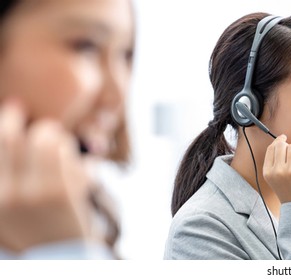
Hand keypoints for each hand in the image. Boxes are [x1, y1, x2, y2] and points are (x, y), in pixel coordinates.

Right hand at [0, 100, 91, 253]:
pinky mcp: (59, 192)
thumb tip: (14, 126)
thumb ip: (10, 173)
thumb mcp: (9, 205)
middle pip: (10, 135)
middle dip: (22, 118)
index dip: (5, 120)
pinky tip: (77, 158)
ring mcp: (32, 192)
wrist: (59, 258)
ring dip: (53, 134)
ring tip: (57, 142)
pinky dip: (70, 148)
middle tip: (31, 116)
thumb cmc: (36, 227)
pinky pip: (64, 152)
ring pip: (43, 137)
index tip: (14, 108)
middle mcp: (5, 192)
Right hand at [263, 134, 290, 202]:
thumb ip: (274, 160)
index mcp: (268, 172)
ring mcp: (290, 171)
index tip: (283, 137)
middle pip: (282, 145)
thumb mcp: (274, 177)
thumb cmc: (288, 188)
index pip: (271, 148)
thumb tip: (281, 139)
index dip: (278, 140)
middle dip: (288, 146)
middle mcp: (277, 171)